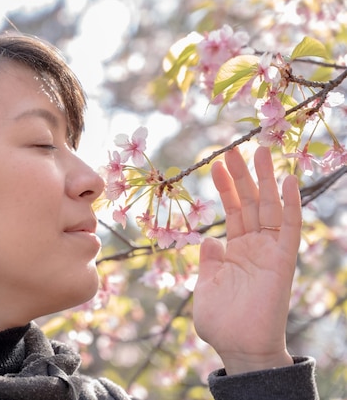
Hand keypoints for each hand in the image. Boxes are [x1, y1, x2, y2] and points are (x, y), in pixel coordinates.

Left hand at [193, 146, 301, 374]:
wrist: (239, 348)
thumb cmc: (221, 323)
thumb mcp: (206, 286)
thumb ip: (208, 262)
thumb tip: (209, 240)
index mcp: (234, 251)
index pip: (232, 211)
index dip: (225, 188)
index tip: (215, 164)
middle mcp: (253, 247)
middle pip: (250, 203)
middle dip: (243, 176)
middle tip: (234, 148)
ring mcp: (269, 252)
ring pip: (269, 208)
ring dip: (266, 180)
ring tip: (261, 150)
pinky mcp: (283, 261)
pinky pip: (289, 228)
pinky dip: (290, 204)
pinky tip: (286, 180)